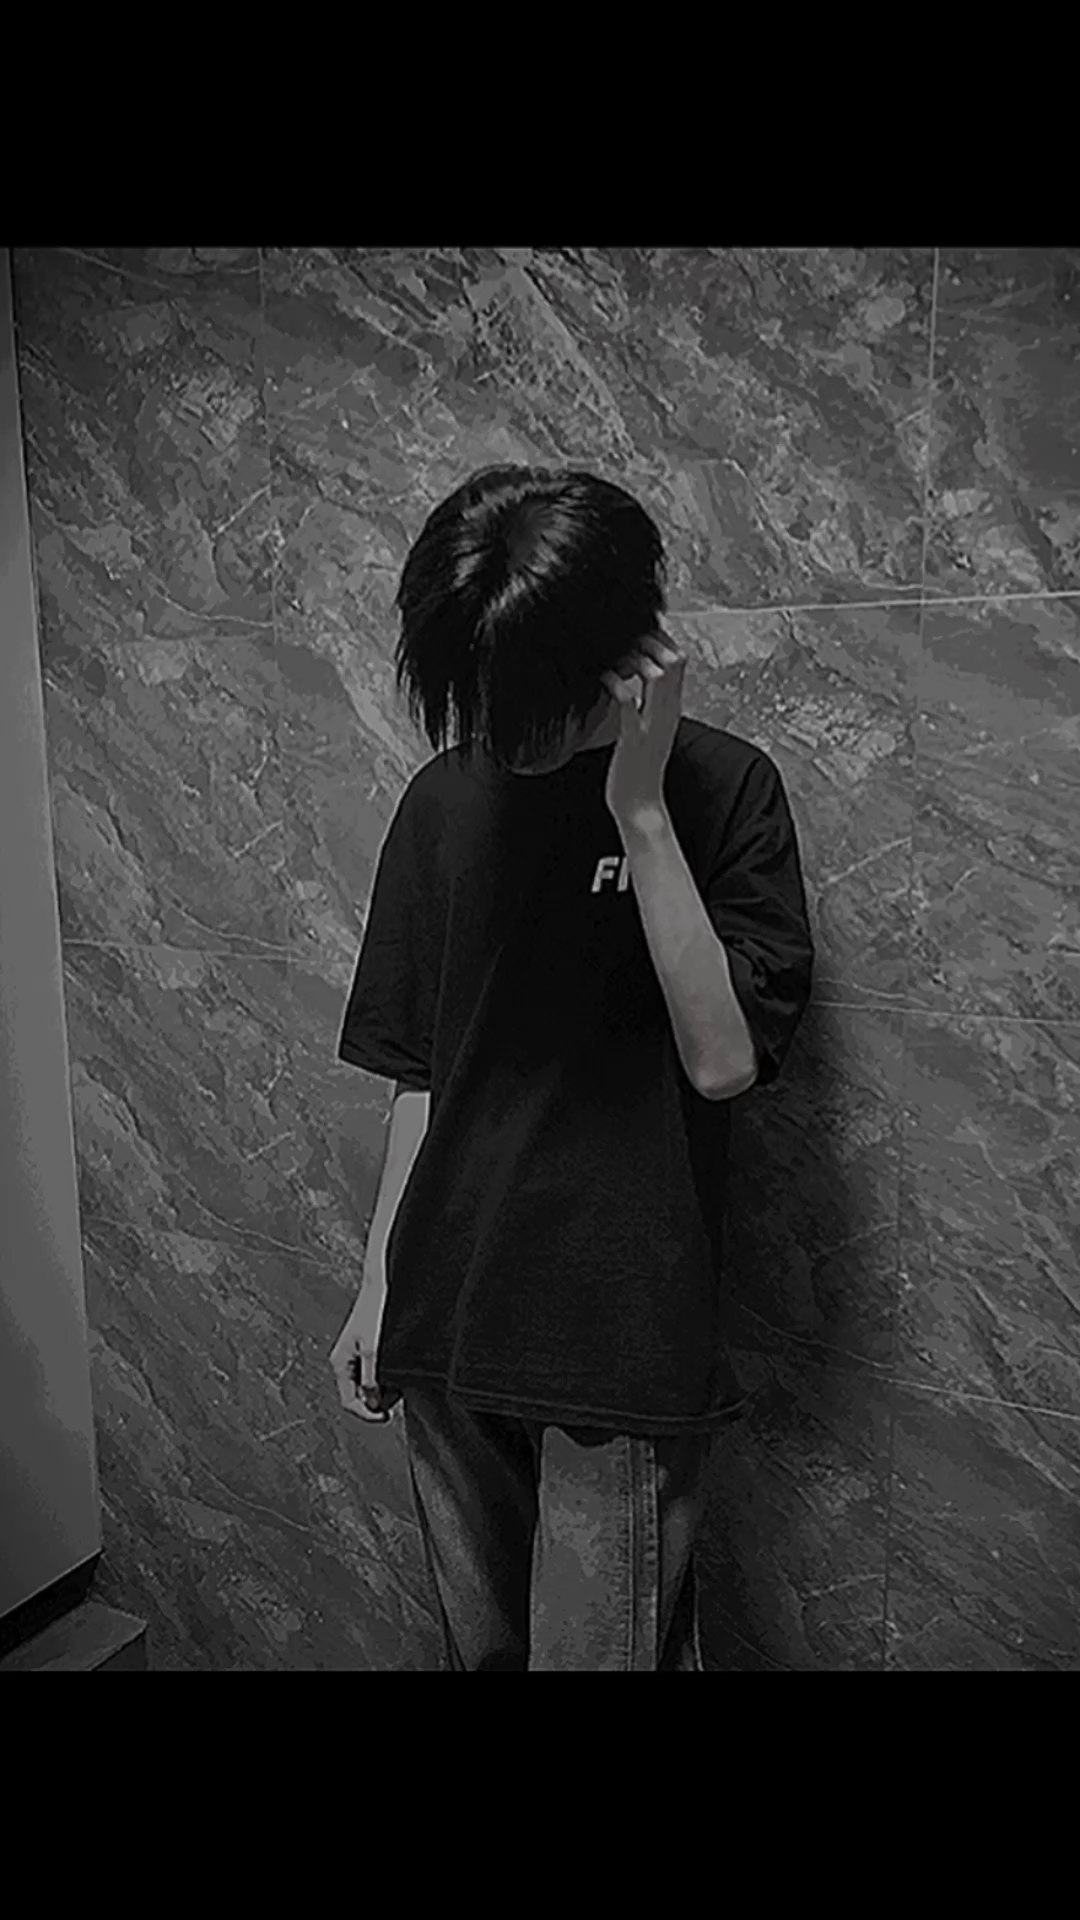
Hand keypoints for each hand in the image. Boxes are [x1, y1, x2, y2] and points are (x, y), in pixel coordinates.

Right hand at [329, 1262, 398, 1422]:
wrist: (381, 1285)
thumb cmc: (374, 1312)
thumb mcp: (374, 1352)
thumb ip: (372, 1380)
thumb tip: (373, 1403)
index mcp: (340, 1363)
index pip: (349, 1401)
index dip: (367, 1414)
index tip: (386, 1417)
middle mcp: (345, 1361)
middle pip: (358, 1394)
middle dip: (377, 1400)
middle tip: (396, 1399)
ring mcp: (355, 1355)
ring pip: (367, 1384)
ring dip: (382, 1389)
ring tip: (398, 1384)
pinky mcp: (366, 1348)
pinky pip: (373, 1372)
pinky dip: (385, 1377)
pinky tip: (396, 1371)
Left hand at [601, 629, 685, 821]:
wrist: (641, 807)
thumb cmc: (639, 770)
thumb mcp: (649, 730)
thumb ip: (647, 706)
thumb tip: (638, 685)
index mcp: (671, 710)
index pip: (678, 662)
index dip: (661, 639)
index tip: (638, 629)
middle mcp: (666, 713)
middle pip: (674, 660)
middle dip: (652, 639)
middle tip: (626, 633)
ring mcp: (652, 724)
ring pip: (658, 675)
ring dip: (636, 656)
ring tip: (616, 650)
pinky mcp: (633, 737)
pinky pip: (628, 702)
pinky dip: (617, 683)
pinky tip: (604, 677)